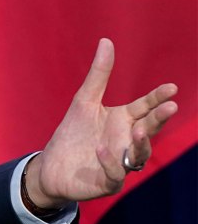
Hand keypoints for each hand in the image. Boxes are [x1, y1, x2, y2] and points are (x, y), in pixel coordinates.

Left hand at [25, 39, 177, 208]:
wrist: (51, 166)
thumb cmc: (73, 133)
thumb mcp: (83, 101)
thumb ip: (98, 75)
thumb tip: (106, 41)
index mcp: (124, 120)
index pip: (146, 107)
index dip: (158, 98)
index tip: (171, 87)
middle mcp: (127, 141)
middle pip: (148, 129)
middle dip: (159, 119)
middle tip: (170, 107)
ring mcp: (120, 163)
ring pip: (138, 155)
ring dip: (140, 143)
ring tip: (137, 129)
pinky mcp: (107, 182)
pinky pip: (115, 175)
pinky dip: (110, 163)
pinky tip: (100, 149)